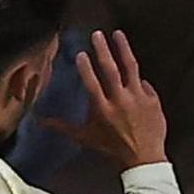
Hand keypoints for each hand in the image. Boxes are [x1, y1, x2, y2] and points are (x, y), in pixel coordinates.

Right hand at [47, 31, 169, 169]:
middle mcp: (120, 101)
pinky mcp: (153, 100)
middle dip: (102, 50)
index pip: (92, 83)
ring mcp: (138, 98)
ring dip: (123, 49)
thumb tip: (40, 121)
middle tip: (97, 34)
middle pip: (110, 69)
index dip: (85, 67)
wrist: (143, 159)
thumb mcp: (85, 137)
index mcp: (102, 109)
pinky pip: (144, 84)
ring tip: (118, 34)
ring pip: (131, 68)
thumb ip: (63, 126)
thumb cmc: (112, 148)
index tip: (81, 53)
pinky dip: (138, 79)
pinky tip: (134, 73)